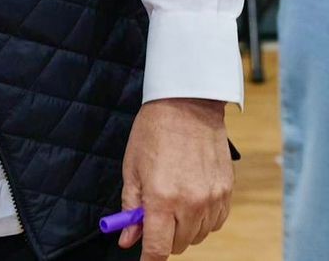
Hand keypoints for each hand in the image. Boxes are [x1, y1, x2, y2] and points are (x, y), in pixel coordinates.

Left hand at [118, 98, 231, 258]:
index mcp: (162, 198)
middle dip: (163, 237)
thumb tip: (127, 238)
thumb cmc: (153, 134)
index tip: (144, 260)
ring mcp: (212, 199)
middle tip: (153, 217)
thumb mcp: (132, 169)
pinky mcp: (226, 193)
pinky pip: (215, 222)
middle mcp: (190, 203)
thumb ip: (130, 208)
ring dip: (183, 229)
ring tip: (172, 201)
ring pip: (197, 235)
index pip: (158, 247)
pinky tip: (190, 199)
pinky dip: (201, 219)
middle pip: (178, 245)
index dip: (149, 259)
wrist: (187, 108)